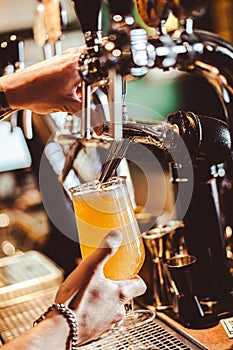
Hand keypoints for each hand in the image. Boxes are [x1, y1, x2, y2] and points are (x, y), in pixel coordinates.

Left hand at [0, 48, 102, 132]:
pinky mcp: (58, 62)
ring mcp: (64, 58)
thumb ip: (88, 115)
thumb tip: (98, 125)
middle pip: (94, 69)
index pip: (102, 69)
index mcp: (78, 64)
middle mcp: (72, 57)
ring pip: (84, 70)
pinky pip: (74, 70)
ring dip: (82, 84)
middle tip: (82, 95)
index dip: (103, 84)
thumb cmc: (36, 92)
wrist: (17, 90)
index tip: (100, 93)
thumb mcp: (68, 106)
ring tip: (72, 94)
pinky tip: (66, 90)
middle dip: (92, 84)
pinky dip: (74, 81)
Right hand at [55, 230, 146, 344]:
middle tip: (105, 279)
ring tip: (91, 291)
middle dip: (117, 287)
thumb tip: (116, 236)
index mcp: (120, 295)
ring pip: (112, 308)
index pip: (140, 286)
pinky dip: (94, 310)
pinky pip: (99, 318)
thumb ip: (104, 251)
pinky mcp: (94, 331)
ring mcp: (106, 323)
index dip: (136, 278)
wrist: (61, 329)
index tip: (129, 273)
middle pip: (125, 297)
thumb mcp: (91, 268)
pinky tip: (82, 304)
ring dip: (105, 299)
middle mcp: (117, 311)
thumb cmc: (75, 300)